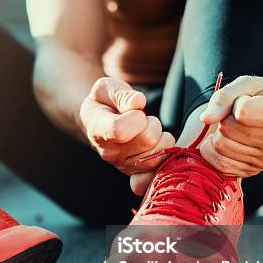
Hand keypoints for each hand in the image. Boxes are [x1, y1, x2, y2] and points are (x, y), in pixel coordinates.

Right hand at [80, 77, 174, 191]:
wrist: (100, 121)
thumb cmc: (105, 102)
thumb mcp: (106, 89)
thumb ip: (120, 94)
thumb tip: (138, 103)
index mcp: (98, 130)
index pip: (121, 130)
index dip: (136, 116)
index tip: (134, 109)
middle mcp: (110, 153)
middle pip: (148, 139)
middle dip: (153, 123)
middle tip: (143, 119)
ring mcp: (123, 166)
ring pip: (159, 154)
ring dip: (161, 138)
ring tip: (148, 131)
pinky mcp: (137, 174)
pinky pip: (158, 172)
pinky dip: (164, 158)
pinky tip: (157, 146)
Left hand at [199, 75, 262, 177]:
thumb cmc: (262, 96)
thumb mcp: (246, 85)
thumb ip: (223, 98)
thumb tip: (205, 119)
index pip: (242, 113)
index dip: (236, 103)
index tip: (246, 100)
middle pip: (228, 130)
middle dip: (225, 119)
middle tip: (236, 116)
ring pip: (221, 147)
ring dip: (219, 134)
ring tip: (233, 127)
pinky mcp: (253, 171)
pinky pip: (220, 164)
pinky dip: (214, 150)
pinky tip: (225, 140)